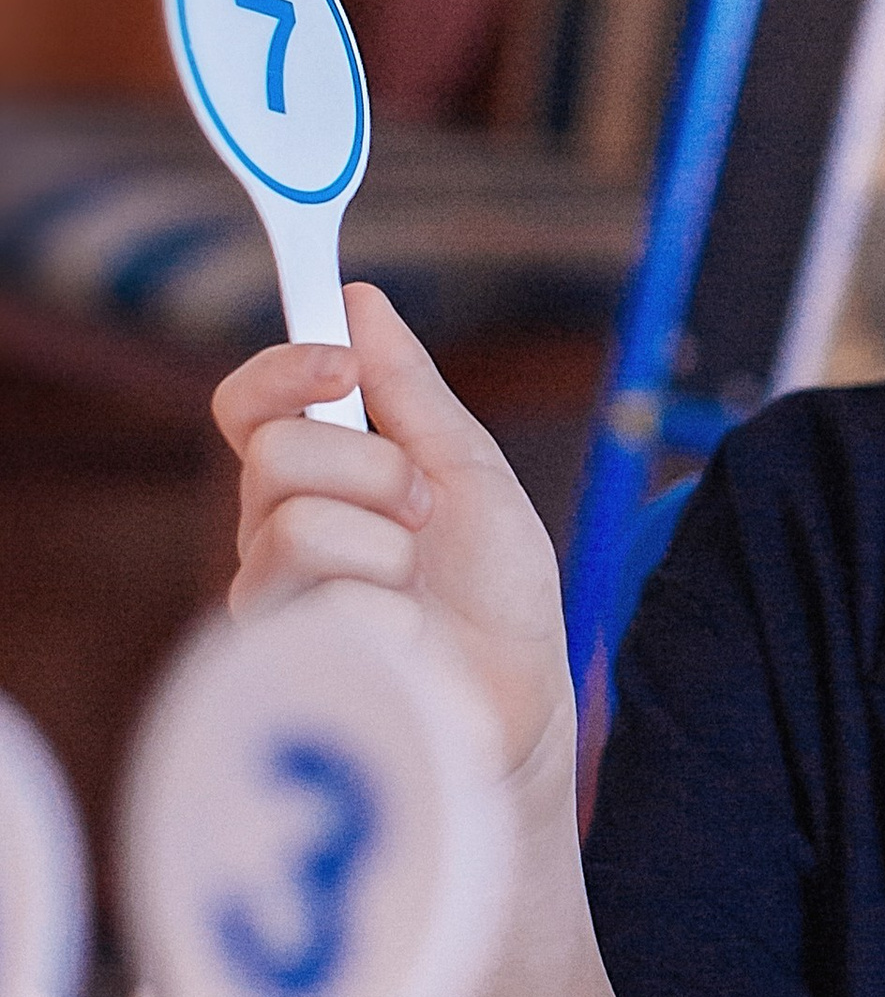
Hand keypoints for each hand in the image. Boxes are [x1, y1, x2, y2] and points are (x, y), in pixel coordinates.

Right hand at [214, 283, 573, 779]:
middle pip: (273, 451)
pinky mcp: (283, 665)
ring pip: (291, 524)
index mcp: (316, 474)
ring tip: (418, 582)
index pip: (250, 402)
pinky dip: (390, 611)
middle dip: (374, 469)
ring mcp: (272, 598)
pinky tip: (407, 639)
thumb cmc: (494, 589)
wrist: (522, 696)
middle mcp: (274, 529)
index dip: (283, 367)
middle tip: (425, 513)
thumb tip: (359, 300)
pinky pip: (322, 602)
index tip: (343, 363)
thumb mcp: (469, 470)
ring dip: (386, 544)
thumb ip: (411, 391)